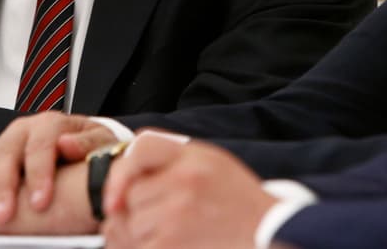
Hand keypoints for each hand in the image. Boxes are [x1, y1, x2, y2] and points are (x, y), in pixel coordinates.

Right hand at [0, 112, 113, 222]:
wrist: (79, 148)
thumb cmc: (89, 149)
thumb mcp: (100, 142)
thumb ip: (88, 143)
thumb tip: (68, 144)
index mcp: (49, 124)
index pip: (41, 146)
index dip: (39, 174)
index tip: (40, 202)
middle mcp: (21, 132)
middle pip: (6, 156)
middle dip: (3, 187)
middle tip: (4, 215)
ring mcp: (1, 146)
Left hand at [102, 132, 276, 248]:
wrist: (268, 232)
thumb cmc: (239, 203)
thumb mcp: (214, 164)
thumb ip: (176, 162)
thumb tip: (129, 180)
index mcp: (195, 157)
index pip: (142, 148)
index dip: (122, 171)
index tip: (118, 193)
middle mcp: (185, 180)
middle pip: (132, 193)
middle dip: (137, 210)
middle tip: (160, 220)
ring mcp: (178, 212)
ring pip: (131, 223)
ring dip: (140, 235)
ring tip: (170, 234)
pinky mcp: (172, 243)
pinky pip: (138, 246)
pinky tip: (169, 245)